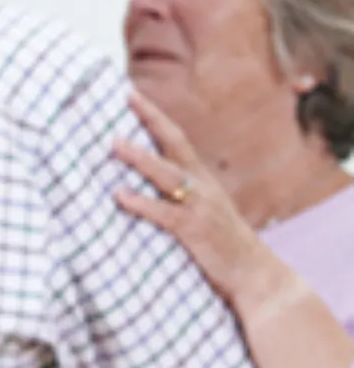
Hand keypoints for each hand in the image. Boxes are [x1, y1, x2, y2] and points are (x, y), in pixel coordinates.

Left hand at [114, 91, 283, 308]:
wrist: (254, 274)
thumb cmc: (219, 244)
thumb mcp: (198, 212)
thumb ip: (172, 196)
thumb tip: (132, 184)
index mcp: (201, 179)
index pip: (175, 139)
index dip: (154, 116)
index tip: (131, 93)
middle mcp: (202, 186)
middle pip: (174, 144)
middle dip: (151, 119)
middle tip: (126, 97)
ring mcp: (199, 206)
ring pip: (167, 174)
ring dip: (140, 158)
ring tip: (114, 143)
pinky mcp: (194, 230)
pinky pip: (164, 213)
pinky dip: (140, 202)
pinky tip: (119, 195)